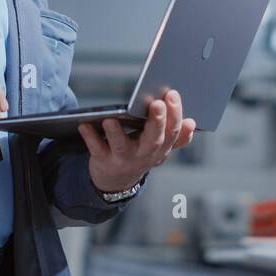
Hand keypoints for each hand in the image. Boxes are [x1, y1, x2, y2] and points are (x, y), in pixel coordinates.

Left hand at [78, 89, 195, 192]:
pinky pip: (97, 149)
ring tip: (111, 118)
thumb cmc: (140, 153)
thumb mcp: (160, 147)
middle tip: (156, 103)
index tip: (172, 94)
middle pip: (155, 139)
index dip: (175, 114)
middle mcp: (145, 155)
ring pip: (122, 147)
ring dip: (116, 133)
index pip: (173, 132)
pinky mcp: (104, 161)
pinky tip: (84, 124)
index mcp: (161, 148)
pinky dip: (90, 137)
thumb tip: (191, 123)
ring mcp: (124, 159)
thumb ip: (177, 135)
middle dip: (157, 121)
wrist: (116, 181)